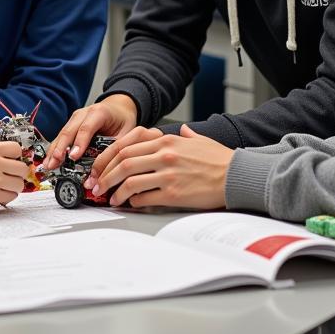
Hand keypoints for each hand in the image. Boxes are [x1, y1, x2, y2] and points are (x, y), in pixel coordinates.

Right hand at [43, 93, 137, 169]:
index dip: (79, 142)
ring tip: (48, 165)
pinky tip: (49, 160)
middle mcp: (84, 113)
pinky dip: (55, 149)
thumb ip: (118, 148)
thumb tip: (108, 169)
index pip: (87, 128)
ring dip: (54, 150)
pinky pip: (61, 137)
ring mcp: (75, 118)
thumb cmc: (122, 119)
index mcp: (100, 112)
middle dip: (61, 148)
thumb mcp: (127, 132)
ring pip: (62, 134)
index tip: (74, 157)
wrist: (119, 106)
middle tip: (55, 163)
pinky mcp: (71, 124)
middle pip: (69, 130)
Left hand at [92, 124, 233, 209]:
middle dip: (105, 175)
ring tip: (111, 198)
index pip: (126, 147)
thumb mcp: (200, 140)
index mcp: (167, 141)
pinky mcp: (174, 193)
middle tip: (97, 186)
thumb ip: (187, 135)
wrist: (237, 176)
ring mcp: (168, 174)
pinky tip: (131, 204)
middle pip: (123, 163)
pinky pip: (145, 197)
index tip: (99, 168)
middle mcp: (165, 155)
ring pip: (130, 181)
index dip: (108, 159)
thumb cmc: (220, 160)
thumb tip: (184, 130)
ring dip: (116, 191)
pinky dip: (134, 201)